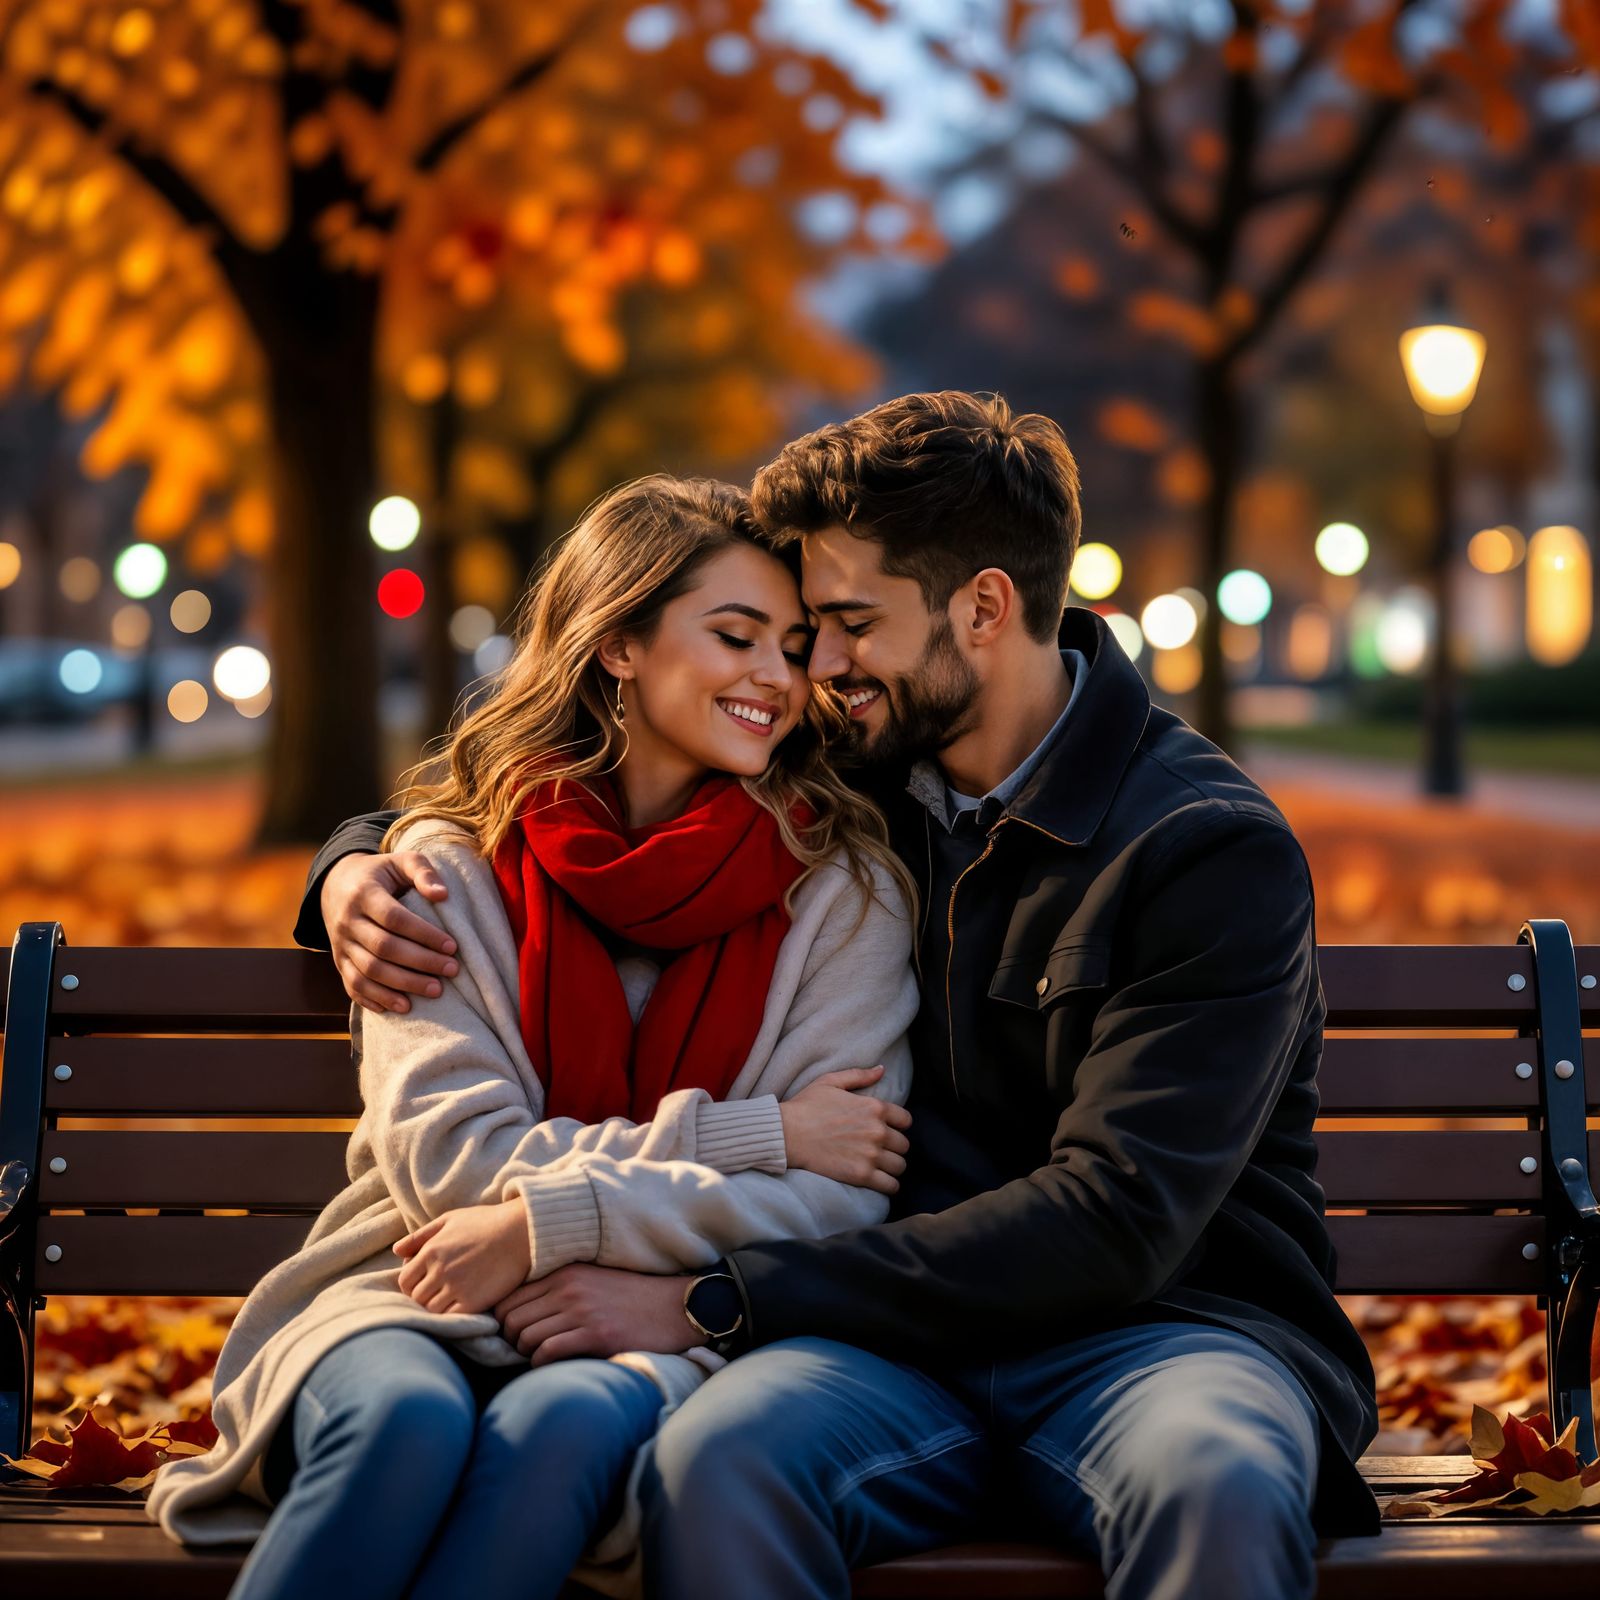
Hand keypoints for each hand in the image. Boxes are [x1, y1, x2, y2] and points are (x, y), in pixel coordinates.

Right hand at [323, 850, 458, 1014]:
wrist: (336, 884)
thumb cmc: (380, 873)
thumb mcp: (400, 861)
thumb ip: (423, 871)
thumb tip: (443, 895)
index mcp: (363, 893)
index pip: (394, 918)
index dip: (424, 934)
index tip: (452, 946)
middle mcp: (347, 920)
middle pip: (383, 948)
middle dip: (420, 963)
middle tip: (451, 971)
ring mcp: (340, 944)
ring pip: (368, 971)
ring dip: (402, 985)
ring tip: (434, 991)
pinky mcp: (338, 961)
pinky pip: (352, 985)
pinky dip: (374, 999)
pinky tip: (400, 1008)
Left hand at [393, 1199, 530, 1314]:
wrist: (521, 1232)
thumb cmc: (485, 1222)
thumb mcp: (450, 1219)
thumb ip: (420, 1236)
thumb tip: (397, 1251)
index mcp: (431, 1251)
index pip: (404, 1280)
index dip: (411, 1284)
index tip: (423, 1283)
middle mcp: (440, 1271)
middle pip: (416, 1298)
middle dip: (422, 1297)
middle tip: (436, 1293)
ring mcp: (456, 1288)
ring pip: (431, 1310)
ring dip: (435, 1308)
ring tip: (449, 1300)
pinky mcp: (473, 1302)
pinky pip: (450, 1318)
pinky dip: (450, 1316)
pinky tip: (460, 1307)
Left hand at [493, 1265, 699, 1365]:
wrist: (675, 1307)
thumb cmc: (632, 1299)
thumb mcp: (592, 1281)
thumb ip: (558, 1290)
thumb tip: (518, 1315)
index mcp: (565, 1272)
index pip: (509, 1297)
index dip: (504, 1321)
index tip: (514, 1334)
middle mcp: (569, 1287)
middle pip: (511, 1319)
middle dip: (512, 1340)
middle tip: (526, 1351)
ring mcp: (582, 1310)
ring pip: (525, 1337)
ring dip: (527, 1354)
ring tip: (541, 1358)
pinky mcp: (596, 1334)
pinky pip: (547, 1353)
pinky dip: (541, 1364)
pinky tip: (553, 1365)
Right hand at [779, 1066, 910, 1193]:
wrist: (786, 1133)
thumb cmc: (806, 1106)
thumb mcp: (831, 1082)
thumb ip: (859, 1076)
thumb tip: (881, 1069)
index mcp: (875, 1107)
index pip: (906, 1120)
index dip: (898, 1126)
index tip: (887, 1131)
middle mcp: (878, 1131)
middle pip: (903, 1145)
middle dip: (894, 1147)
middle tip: (880, 1150)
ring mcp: (871, 1154)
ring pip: (900, 1166)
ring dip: (892, 1167)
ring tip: (880, 1167)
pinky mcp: (861, 1175)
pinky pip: (891, 1185)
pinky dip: (888, 1185)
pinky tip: (879, 1182)